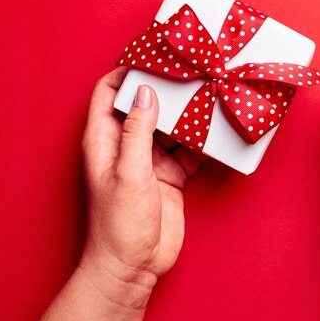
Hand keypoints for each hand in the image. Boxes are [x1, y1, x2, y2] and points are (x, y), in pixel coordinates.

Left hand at [39, 68, 201, 320]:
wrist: (136, 264)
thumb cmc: (119, 224)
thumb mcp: (129, 172)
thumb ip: (138, 131)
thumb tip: (147, 93)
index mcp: (105, 140)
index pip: (109, 94)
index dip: (126, 73)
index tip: (149, 56)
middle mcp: (127, 146)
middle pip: (145, 106)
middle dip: (164, 89)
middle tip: (187, 71)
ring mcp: (151, 161)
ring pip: (170, 126)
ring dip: (186, 114)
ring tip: (205, 94)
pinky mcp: (171, 176)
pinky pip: (188, 150)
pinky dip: (201, 141)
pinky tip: (215, 131)